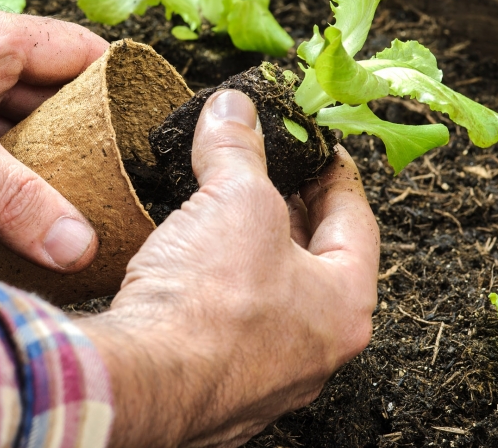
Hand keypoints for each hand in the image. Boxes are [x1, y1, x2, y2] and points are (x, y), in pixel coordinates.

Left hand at [0, 5, 107, 271]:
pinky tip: (29, 217)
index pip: (80, 51)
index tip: (154, 127)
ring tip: (91, 203)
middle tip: (129, 179)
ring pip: (20, 131)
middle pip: (55, 95)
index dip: (121, 81)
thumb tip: (80, 244)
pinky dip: (11, 184)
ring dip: (49, 163)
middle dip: (90, 133)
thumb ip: (13, 195)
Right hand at [80, 90, 379, 447]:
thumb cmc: (209, 304)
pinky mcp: (216, 389)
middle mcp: (315, 351)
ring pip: (268, 298)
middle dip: (287, 211)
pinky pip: (226, 328)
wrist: (141, 383)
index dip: (335, 173)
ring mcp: (267, 378)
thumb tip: (234, 109)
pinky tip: (187, 266)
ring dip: (247, 253)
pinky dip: (214, 291)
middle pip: (313, 262)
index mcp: (345, 306)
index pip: (356, 222)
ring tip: (220, 210)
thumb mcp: (234, 198)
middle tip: (267, 172)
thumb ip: (239, 148)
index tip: (319, 149)